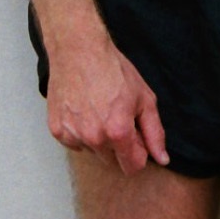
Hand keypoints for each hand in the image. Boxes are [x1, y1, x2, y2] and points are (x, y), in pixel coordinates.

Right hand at [46, 36, 168, 175]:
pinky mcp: (57, 131)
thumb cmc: (113, 70)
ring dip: (98, 139)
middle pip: (112, 160)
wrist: (79, 51)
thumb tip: (162, 159)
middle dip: (118, 144)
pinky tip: (84, 111)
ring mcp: (73, 135)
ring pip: (93, 151)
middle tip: (117, 116)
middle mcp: (94, 139)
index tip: (137, 138)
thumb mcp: (144, 98)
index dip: (138, 153)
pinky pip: (75, 143)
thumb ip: (154, 132)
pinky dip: (80, 132)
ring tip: (99, 110)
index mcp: (118, 132)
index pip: (132, 167)